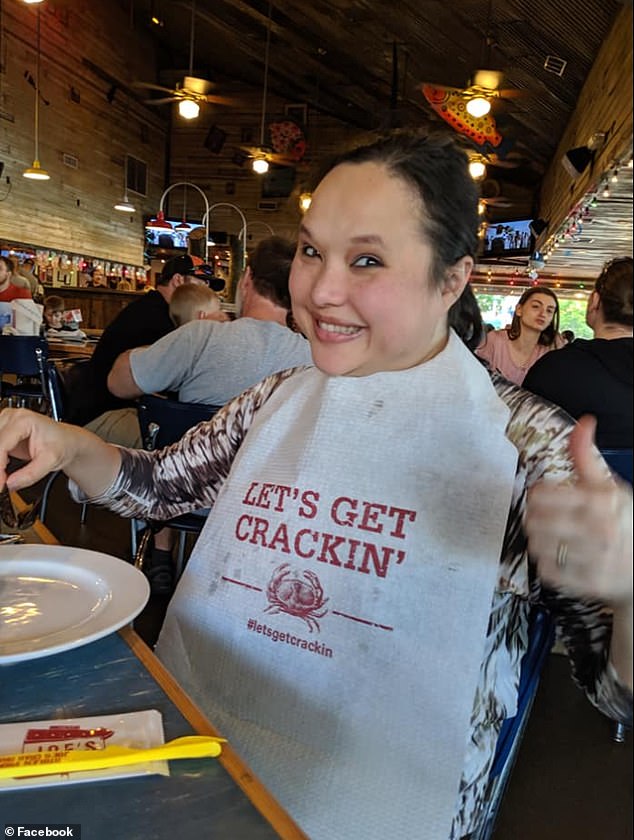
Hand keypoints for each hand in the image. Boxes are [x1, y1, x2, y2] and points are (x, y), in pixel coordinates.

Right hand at [0, 408, 76, 490]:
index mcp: (24, 420)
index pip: (2, 445)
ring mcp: (5, 422)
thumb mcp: (51, 462)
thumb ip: (30, 474)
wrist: (66, 441)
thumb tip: (10, 484)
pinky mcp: (2, 430)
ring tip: (3, 476)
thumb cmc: (61, 444)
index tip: (1, 483)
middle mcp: (12, 417)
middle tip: (2, 482)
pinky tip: (3, 468)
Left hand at [525, 415, 632, 607]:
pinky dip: (546, 563)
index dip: (536, 494)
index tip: (539, 496)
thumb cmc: (626, 520)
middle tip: (539, 517)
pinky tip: (555, 555)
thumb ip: (586, 456)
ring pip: (538, 546)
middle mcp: (597, 530)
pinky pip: (548, 572)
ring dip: (538, 540)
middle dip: (534, 517)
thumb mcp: (610, 484)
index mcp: (600, 502)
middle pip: (536, 521)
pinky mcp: (589, 583)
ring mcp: (594, 558)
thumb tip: (584, 422)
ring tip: (547, 536)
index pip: (543, 495)